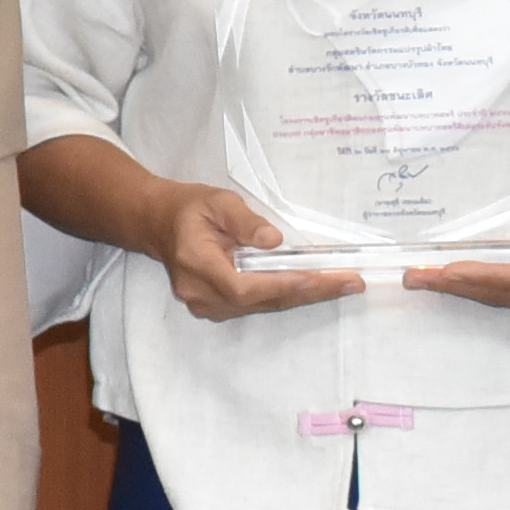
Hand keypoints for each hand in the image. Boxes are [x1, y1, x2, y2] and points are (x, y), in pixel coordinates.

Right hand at [151, 174, 365, 321]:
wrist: (159, 223)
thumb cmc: (189, 207)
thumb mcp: (216, 200)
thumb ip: (244, 220)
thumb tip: (275, 241)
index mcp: (195, 263)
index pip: (242, 285)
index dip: (280, 285)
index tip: (316, 278)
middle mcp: (200, 292)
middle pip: (260, 300)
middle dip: (308, 291)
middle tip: (349, 282)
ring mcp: (206, 305)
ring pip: (263, 305)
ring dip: (303, 295)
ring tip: (342, 283)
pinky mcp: (216, 308)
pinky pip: (257, 305)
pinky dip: (287, 295)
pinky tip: (314, 285)